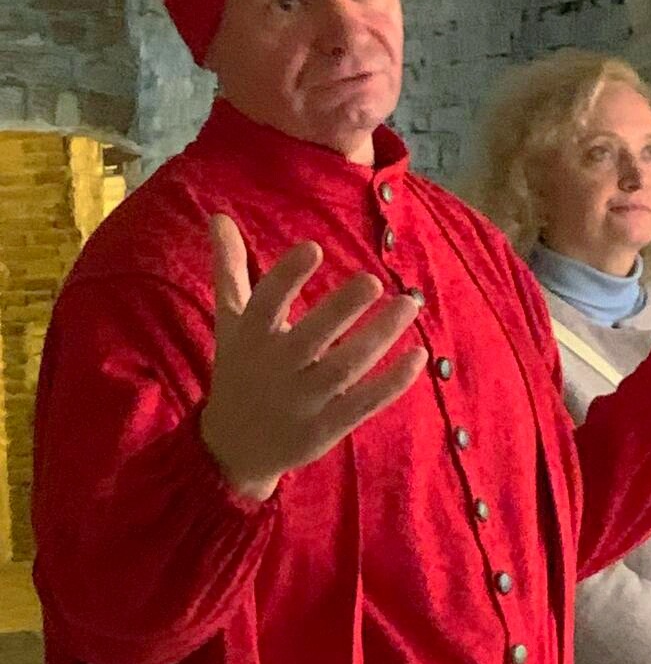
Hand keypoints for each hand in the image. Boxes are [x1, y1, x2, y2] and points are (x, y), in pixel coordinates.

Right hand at [200, 215, 427, 499]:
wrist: (232, 448)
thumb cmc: (239, 370)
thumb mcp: (230, 322)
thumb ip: (230, 269)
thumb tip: (218, 215)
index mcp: (250, 338)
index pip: (265, 303)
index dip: (287, 277)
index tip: (314, 248)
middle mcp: (275, 369)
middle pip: (310, 338)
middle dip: (341, 309)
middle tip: (373, 281)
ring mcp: (302, 402)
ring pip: (345, 368)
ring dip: (379, 337)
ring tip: (408, 304)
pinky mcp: (327, 428)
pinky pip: (364, 403)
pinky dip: (393, 382)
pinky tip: (419, 354)